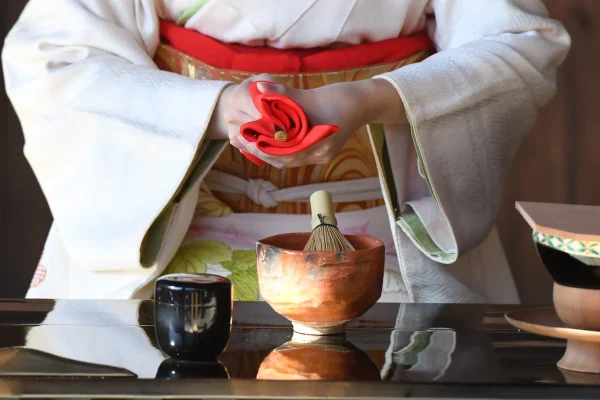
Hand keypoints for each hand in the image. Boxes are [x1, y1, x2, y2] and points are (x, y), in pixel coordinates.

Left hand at [209, 75, 406, 168]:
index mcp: (319, 145)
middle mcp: (320, 155)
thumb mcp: (311, 95)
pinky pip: (294, 154)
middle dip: (260, 151)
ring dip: (266, 151)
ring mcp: (320, 155)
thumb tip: (258, 89)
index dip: (263, 149)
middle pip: (284, 160)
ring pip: (288, 159)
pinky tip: (263, 141)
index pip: (285, 155)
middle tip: (238, 140)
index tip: (245, 139)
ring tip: (246, 141)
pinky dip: (278, 149)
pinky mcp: (319, 151)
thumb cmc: (340, 97)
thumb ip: (283, 94)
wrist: (363, 102)